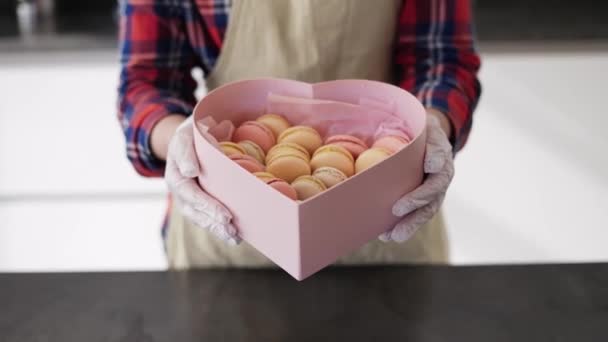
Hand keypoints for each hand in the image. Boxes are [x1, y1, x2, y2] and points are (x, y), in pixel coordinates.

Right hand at [165, 116, 239, 244]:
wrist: (192, 137)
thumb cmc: (192, 133)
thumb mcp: (186, 134)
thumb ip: (185, 151)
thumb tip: (191, 172)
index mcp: (175, 173)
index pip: (189, 193)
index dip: (206, 205)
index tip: (225, 215)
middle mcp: (180, 189)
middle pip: (195, 210)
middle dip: (214, 221)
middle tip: (232, 228)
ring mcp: (188, 198)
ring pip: (200, 218)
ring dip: (217, 229)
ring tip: (234, 237)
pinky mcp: (199, 201)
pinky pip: (206, 217)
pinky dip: (219, 227)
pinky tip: (234, 236)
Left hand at [379, 113, 453, 242]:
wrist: (426, 136)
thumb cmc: (423, 130)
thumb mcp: (428, 126)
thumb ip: (431, 142)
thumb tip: (432, 164)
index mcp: (443, 161)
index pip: (438, 173)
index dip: (424, 186)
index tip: (411, 191)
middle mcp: (440, 180)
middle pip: (431, 200)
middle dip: (414, 211)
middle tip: (396, 213)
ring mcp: (432, 192)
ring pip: (423, 212)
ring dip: (409, 225)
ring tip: (392, 237)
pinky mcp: (421, 200)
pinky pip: (413, 215)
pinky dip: (400, 226)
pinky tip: (385, 235)